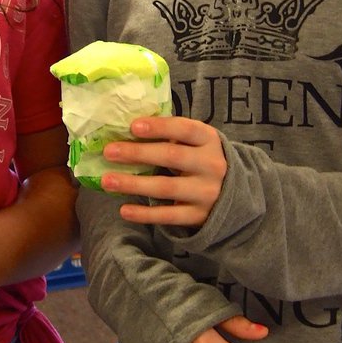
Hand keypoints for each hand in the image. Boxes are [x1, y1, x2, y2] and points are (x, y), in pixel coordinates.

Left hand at [100, 115, 226, 226]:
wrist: (234, 195)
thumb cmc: (200, 160)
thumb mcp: (196, 143)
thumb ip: (172, 135)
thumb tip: (127, 129)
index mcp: (209, 140)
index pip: (185, 129)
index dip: (159, 127)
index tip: (133, 126)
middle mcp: (212, 164)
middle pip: (172, 156)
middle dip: (137, 153)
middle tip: (109, 152)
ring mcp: (207, 192)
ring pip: (166, 187)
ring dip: (134, 184)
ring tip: (107, 181)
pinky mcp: (199, 215)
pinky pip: (169, 216)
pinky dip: (145, 214)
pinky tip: (124, 210)